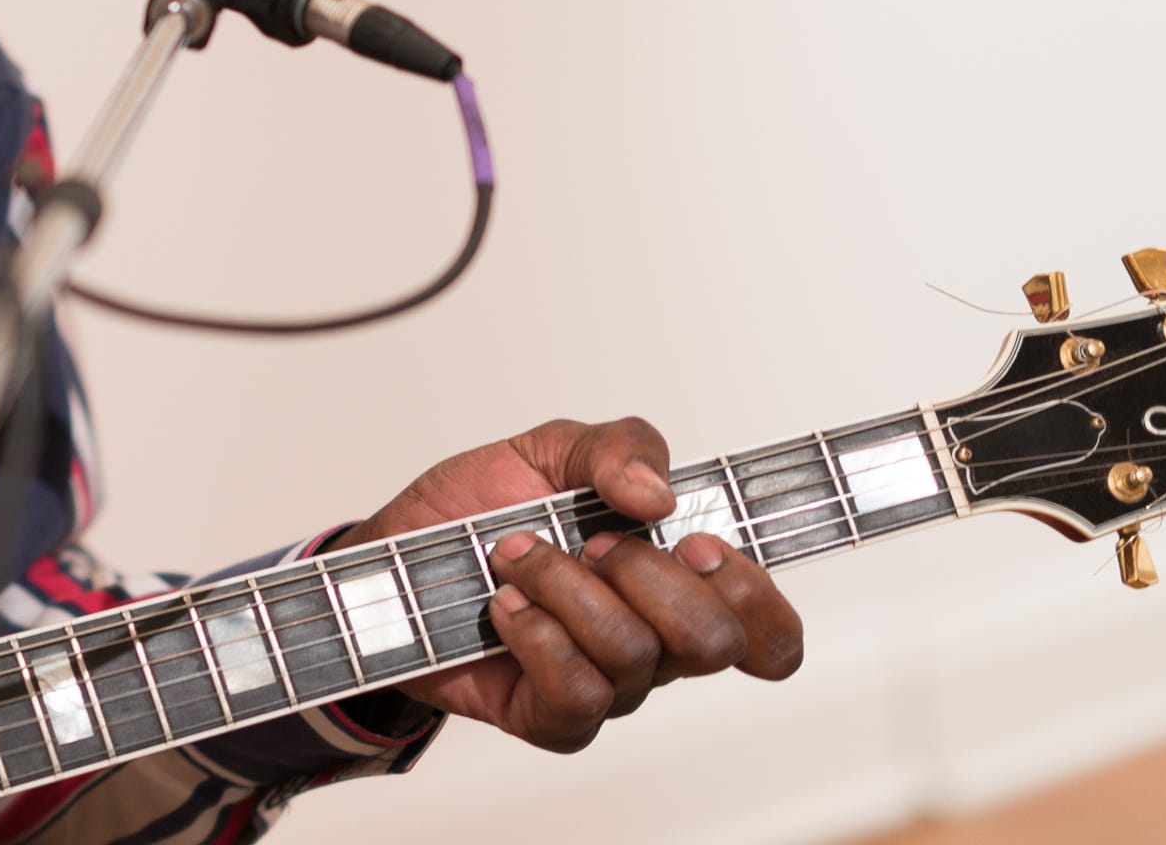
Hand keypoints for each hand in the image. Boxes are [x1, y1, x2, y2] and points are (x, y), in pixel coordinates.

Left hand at [333, 418, 804, 751]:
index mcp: (677, 582)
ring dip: (565, 587)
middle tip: (589, 540)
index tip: (700, 543)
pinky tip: (502, 606)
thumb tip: (659, 495)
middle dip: (645, 574)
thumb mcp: (551, 449)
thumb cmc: (479, 508)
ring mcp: (609, 686)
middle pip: (713, 641)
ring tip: (514, 555)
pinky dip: (534, 633)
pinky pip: (577, 694)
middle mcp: (656, 643)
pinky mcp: (553, 717)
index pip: (770, 629)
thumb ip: (620, 448)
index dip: (755, 594)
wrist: (394, 552)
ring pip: (634, 654)